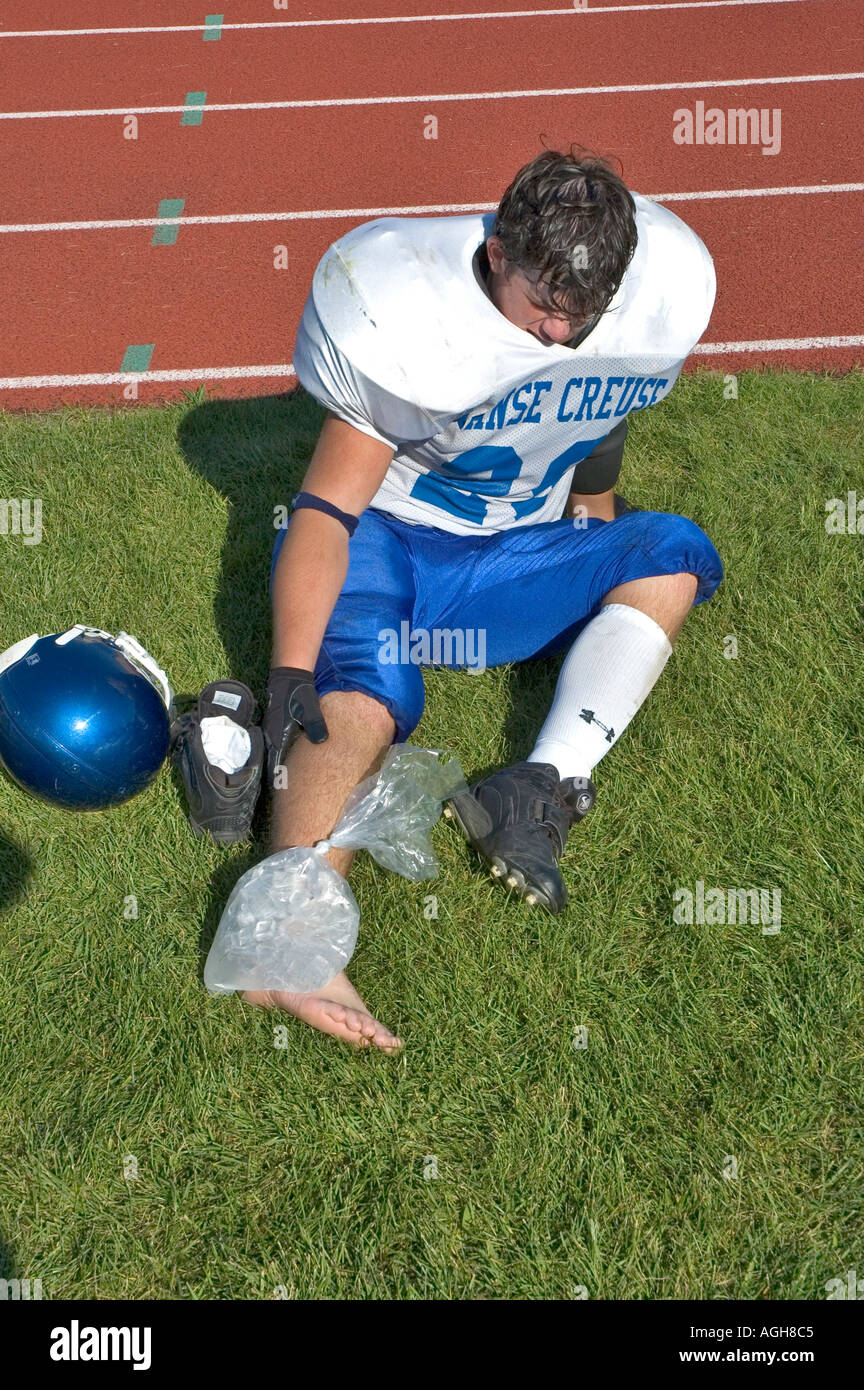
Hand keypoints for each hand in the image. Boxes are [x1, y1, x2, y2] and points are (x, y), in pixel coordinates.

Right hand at [263, 667, 327, 786]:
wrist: (289, 675)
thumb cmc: (299, 691)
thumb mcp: (309, 707)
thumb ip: (315, 723)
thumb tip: (321, 741)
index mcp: (278, 732)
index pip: (274, 759)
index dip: (277, 776)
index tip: (279, 791)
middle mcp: (271, 733)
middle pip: (271, 759)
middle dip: (276, 775)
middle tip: (282, 793)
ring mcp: (272, 729)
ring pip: (272, 753)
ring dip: (277, 766)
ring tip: (284, 783)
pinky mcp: (275, 725)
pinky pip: (275, 745)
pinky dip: (279, 756)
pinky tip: (287, 763)